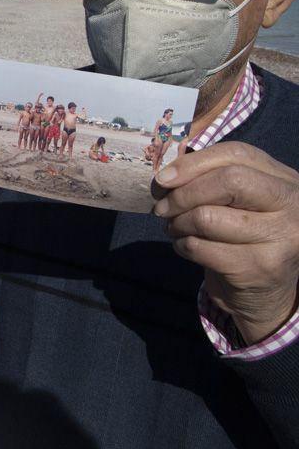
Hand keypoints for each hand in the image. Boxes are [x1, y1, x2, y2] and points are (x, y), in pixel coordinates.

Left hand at [153, 141, 298, 343]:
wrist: (264, 293)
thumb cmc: (243, 238)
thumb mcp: (238, 203)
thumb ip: (212, 180)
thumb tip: (166, 174)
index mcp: (285, 181)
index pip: (238, 155)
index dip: (193, 163)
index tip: (163, 178)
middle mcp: (293, 206)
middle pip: (228, 181)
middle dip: (183, 193)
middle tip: (162, 207)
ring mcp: (281, 238)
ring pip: (207, 217)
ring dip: (177, 223)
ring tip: (174, 228)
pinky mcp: (260, 267)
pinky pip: (200, 247)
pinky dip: (181, 245)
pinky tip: (185, 247)